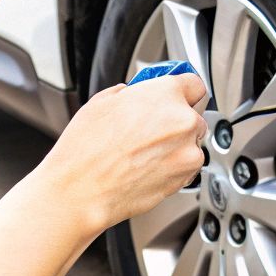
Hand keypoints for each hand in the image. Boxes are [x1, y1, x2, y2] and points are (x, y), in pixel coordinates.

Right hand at [34, 75, 209, 232]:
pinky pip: (187, 166)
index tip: (177, 96)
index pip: (194, 84)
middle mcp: (183, 120)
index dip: (182, 91)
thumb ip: (130, 94)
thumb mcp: (103, 102)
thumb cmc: (87, 149)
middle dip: (176, 121)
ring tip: (143, 153)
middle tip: (150, 130)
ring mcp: (188, 151)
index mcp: (165, 93)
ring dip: (175, 146)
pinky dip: (173, 167)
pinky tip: (147, 167)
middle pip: (193, 115)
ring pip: (191, 143)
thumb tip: (134, 94)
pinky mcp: (186, 177)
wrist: (82, 190)